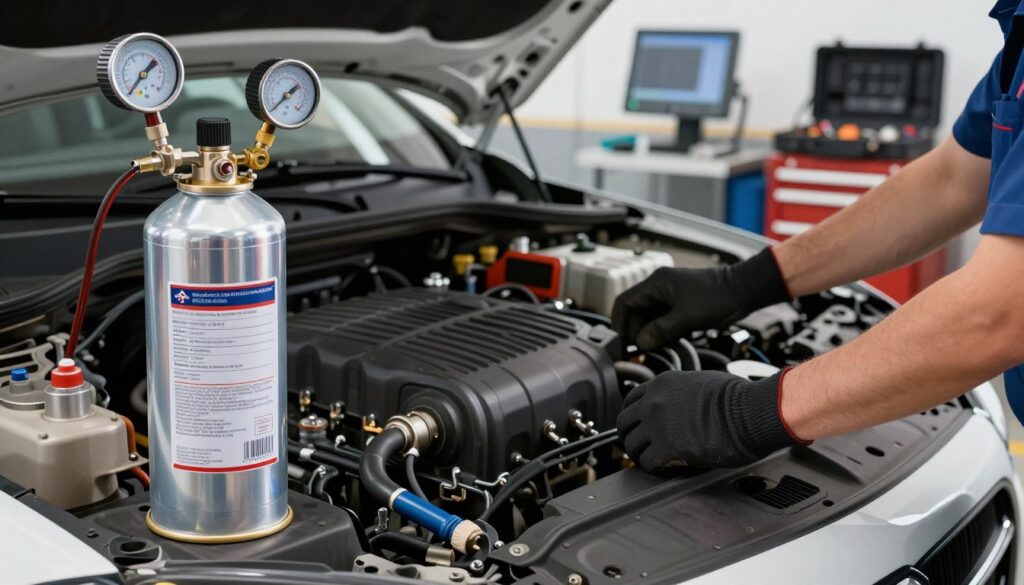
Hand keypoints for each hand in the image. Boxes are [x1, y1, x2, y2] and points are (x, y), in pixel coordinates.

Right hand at [611, 248, 789, 350]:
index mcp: (656, 283)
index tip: (622, 342)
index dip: (620, 323)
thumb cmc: (717, 298)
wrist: (744, 290)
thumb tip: (640, 343)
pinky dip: (660, 333)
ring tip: (651, 350)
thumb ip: (661, 330)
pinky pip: (662, 320)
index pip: (625, 302)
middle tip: (637, 352)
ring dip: (648, 334)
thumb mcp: (687, 317)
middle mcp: (659, 288)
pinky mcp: (679, 306)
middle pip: (635, 311)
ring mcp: (669, 297)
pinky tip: (665, 344)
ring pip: (648, 318)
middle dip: (634, 331)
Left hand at [616, 369, 807, 471]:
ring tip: (650, 459)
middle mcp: (653, 402)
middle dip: (630, 436)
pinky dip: (652, 468)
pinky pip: (647, 462)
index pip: (631, 400)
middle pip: (624, 423)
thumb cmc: (736, 397)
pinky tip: (663, 468)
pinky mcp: (666, 448)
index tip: (636, 425)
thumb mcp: (701, 381)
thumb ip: (682, 391)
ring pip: (631, 445)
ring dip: (640, 454)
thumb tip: (683, 401)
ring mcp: (657, 425)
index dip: (632, 416)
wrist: (748, 412)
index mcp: (662, 384)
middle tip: (639, 446)